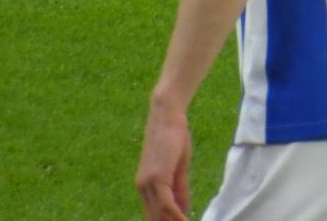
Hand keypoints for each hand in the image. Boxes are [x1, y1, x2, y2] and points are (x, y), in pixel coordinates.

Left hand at [136, 99, 192, 220]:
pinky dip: (176, 215)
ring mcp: (148, 183)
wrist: (167, 116)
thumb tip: (184, 211)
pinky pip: (166, 204)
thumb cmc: (174, 138)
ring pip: (159, 214)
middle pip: (155, 217)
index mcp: (145, 185)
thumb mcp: (179, 168)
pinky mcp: (157, 178)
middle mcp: (142, 187)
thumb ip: (180, 190)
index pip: (153, 214)